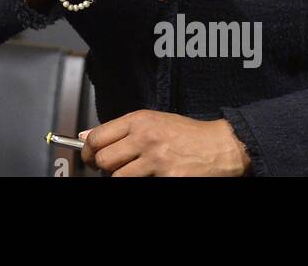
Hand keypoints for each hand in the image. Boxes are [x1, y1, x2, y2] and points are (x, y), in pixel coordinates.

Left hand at [80, 110, 250, 176]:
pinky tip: (151, 177)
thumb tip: (86, 137)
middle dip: (103, 167)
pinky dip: (141, 183)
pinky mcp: (168, 179)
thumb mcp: (153, 122)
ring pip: (118, 177)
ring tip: (133, 173)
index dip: (87, 151)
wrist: (221, 146)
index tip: (89, 157)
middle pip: (103, 159)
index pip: (98, 137)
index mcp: (139, 121)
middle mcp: (145, 138)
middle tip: (110, 168)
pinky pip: (139, 185)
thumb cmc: (188, 134)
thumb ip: (120, 130)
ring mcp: (156, 160)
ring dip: (120, 178)